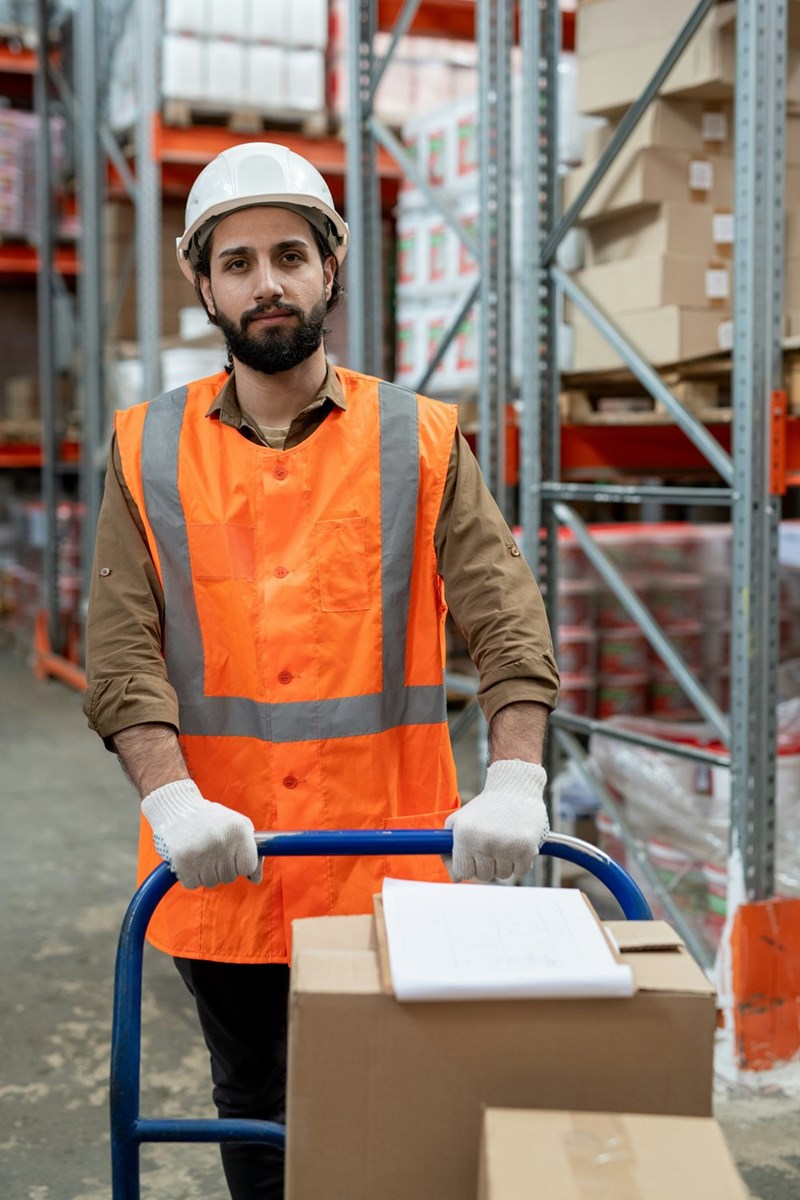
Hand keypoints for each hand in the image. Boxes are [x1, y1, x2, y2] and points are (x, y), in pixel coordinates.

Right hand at [141, 779, 261, 888]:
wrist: (178, 809)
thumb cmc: (213, 820)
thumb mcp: (239, 826)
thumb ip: (253, 851)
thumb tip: (256, 880)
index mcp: (239, 830)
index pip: (248, 867)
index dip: (241, 864)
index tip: (233, 856)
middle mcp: (222, 841)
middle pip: (229, 877)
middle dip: (222, 868)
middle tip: (212, 849)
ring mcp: (202, 851)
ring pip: (211, 882)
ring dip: (206, 873)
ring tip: (200, 852)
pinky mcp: (182, 860)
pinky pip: (192, 884)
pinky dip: (190, 876)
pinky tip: (189, 859)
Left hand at [444, 759, 548, 881]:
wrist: (514, 787)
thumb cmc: (484, 808)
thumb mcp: (458, 822)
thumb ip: (449, 851)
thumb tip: (455, 879)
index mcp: (464, 835)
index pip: (463, 872)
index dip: (470, 864)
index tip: (475, 854)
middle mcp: (483, 842)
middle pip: (484, 876)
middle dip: (487, 863)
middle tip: (492, 843)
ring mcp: (506, 845)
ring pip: (503, 875)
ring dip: (504, 862)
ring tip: (505, 840)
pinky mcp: (526, 847)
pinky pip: (521, 870)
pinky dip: (521, 861)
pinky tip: (517, 842)